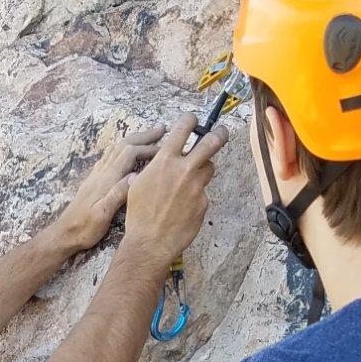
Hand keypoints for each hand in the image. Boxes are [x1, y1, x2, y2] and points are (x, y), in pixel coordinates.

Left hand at [52, 121, 165, 255]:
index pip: (129, 153)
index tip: (164, 148)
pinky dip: (121, 148)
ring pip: (116, 148)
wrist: (65, 233)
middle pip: (123, 145)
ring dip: (133, 139)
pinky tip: (125, 151)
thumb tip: (134, 176)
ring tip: (147, 136)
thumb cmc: (85, 228)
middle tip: (161, 129)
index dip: (147, 148)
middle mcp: (102, 172)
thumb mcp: (102, 215)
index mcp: (107, 179)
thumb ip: (117, 194)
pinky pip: (109, 156)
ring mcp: (97, 174)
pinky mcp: (94, 180)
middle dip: (143, 136)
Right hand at [121, 113, 226, 267]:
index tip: (193, 119)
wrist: (149, 243)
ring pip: (208, 168)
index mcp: (165, 161)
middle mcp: (184, 170)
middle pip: (211, 142)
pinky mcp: (203, 203)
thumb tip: (162, 160)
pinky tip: (183, 209)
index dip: (190, 120)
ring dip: (203, 170)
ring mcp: (196, 187)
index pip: (183, 129)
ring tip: (190, 181)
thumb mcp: (138, 184)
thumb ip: (155, 168)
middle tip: (222, 133)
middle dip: (219, 134)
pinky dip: (195, 197)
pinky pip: (202, 194)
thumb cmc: (139, 215)